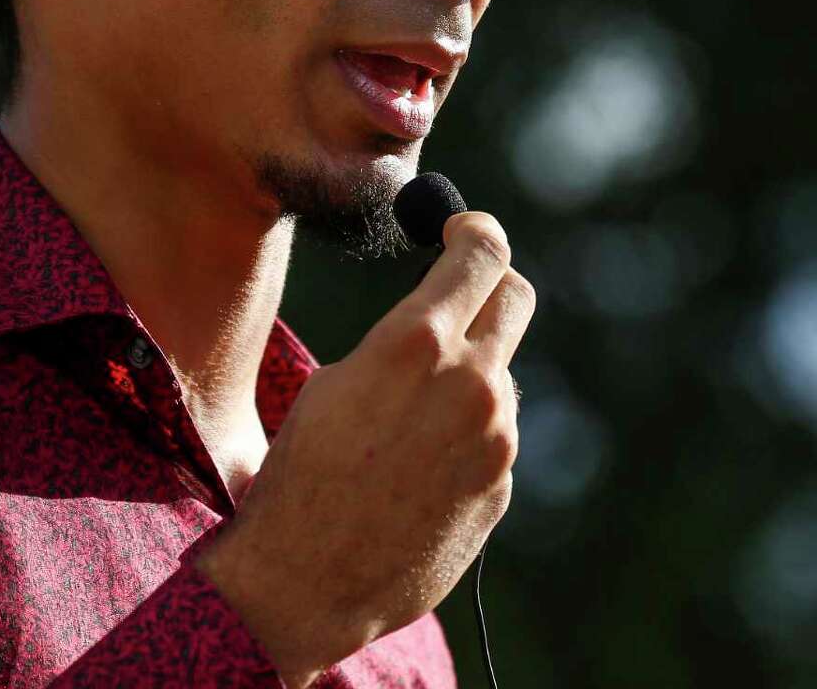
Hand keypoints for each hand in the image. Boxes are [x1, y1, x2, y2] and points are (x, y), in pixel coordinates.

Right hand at [196, 211, 533, 685]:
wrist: (304, 585)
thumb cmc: (300, 476)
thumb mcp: (337, 383)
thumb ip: (404, 343)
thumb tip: (444, 320)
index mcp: (418, 342)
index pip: (482, 253)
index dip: (475, 232)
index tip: (463, 232)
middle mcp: (472, 382)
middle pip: (516, 298)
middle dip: (491, 287)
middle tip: (465, 295)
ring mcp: (496, 436)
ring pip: (500, 376)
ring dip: (469, 380)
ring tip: (407, 425)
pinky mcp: (502, 484)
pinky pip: (493, 437)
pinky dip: (466, 439)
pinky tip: (417, 475)